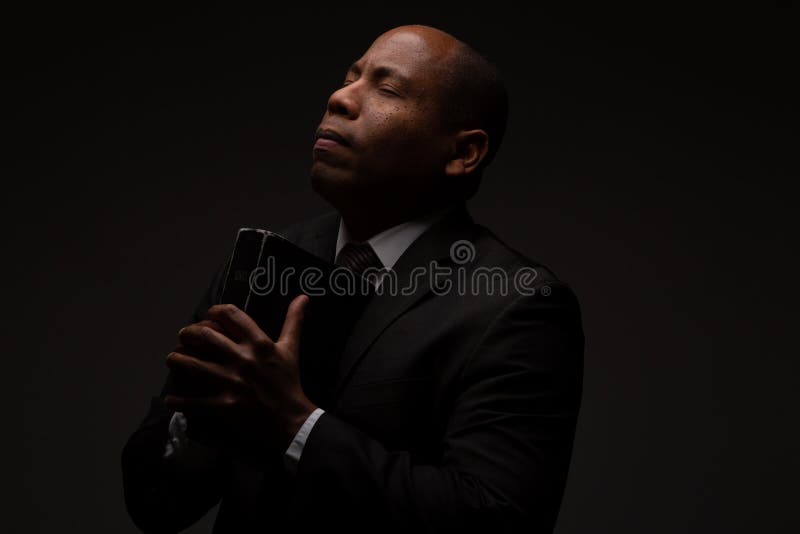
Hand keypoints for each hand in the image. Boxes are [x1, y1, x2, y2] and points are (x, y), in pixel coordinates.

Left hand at [164, 294, 316, 457]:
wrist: (291, 420)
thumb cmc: (289, 382)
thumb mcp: (291, 349)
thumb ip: (294, 321)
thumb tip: (303, 297)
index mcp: (259, 343)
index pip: (231, 315)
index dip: (214, 311)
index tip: (208, 316)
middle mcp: (243, 359)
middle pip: (205, 336)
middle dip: (188, 333)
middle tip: (184, 336)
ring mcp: (232, 382)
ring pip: (193, 365)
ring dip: (177, 360)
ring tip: (172, 359)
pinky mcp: (224, 405)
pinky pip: (194, 401)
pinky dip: (178, 400)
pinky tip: (169, 399)